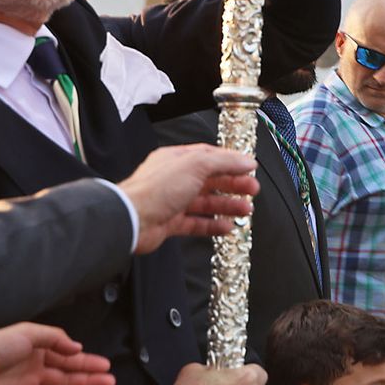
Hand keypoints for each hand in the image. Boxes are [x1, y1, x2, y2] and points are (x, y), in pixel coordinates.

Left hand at [0, 322, 114, 384]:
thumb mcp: (28, 332)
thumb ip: (56, 338)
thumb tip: (77, 348)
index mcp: (35, 353)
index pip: (66, 360)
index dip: (87, 363)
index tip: (106, 367)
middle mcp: (32, 373)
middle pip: (66, 379)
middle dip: (89, 381)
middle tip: (110, 384)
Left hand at [120, 144, 258, 253]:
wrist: (132, 219)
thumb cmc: (156, 189)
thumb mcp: (195, 165)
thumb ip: (224, 162)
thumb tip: (245, 161)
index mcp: (178, 159)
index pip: (210, 157)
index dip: (232, 162)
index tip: (250, 168)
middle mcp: (175, 179)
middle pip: (211, 180)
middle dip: (234, 185)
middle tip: (252, 190)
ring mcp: (173, 201)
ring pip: (206, 202)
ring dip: (228, 206)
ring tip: (246, 210)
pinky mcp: (170, 223)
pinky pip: (197, 223)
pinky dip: (214, 225)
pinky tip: (227, 227)